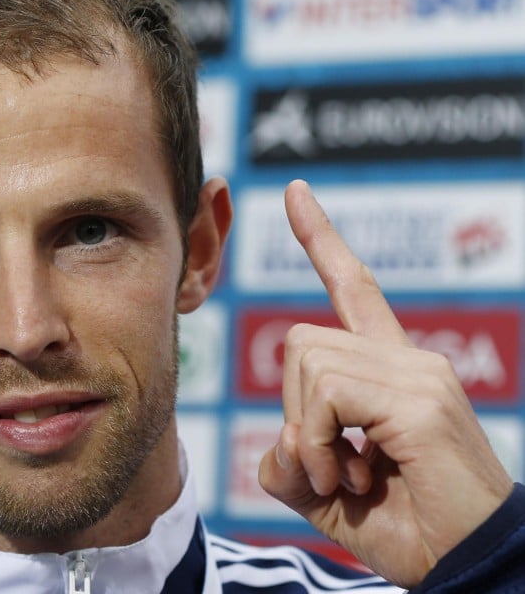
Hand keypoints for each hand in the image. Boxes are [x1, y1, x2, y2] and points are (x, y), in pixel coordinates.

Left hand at [258, 180, 513, 587]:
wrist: (467, 570)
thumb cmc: (406, 530)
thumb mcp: (328, 489)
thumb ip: (293, 457)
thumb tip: (280, 439)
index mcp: (391, 370)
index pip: (354, 288)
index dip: (321, 240)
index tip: (295, 193)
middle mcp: (411, 360)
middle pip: (299, 342)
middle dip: (295, 412)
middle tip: (332, 468)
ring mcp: (420, 375)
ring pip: (307, 362)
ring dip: (309, 434)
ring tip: (348, 477)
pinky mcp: (421, 400)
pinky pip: (328, 396)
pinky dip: (320, 444)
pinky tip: (353, 478)